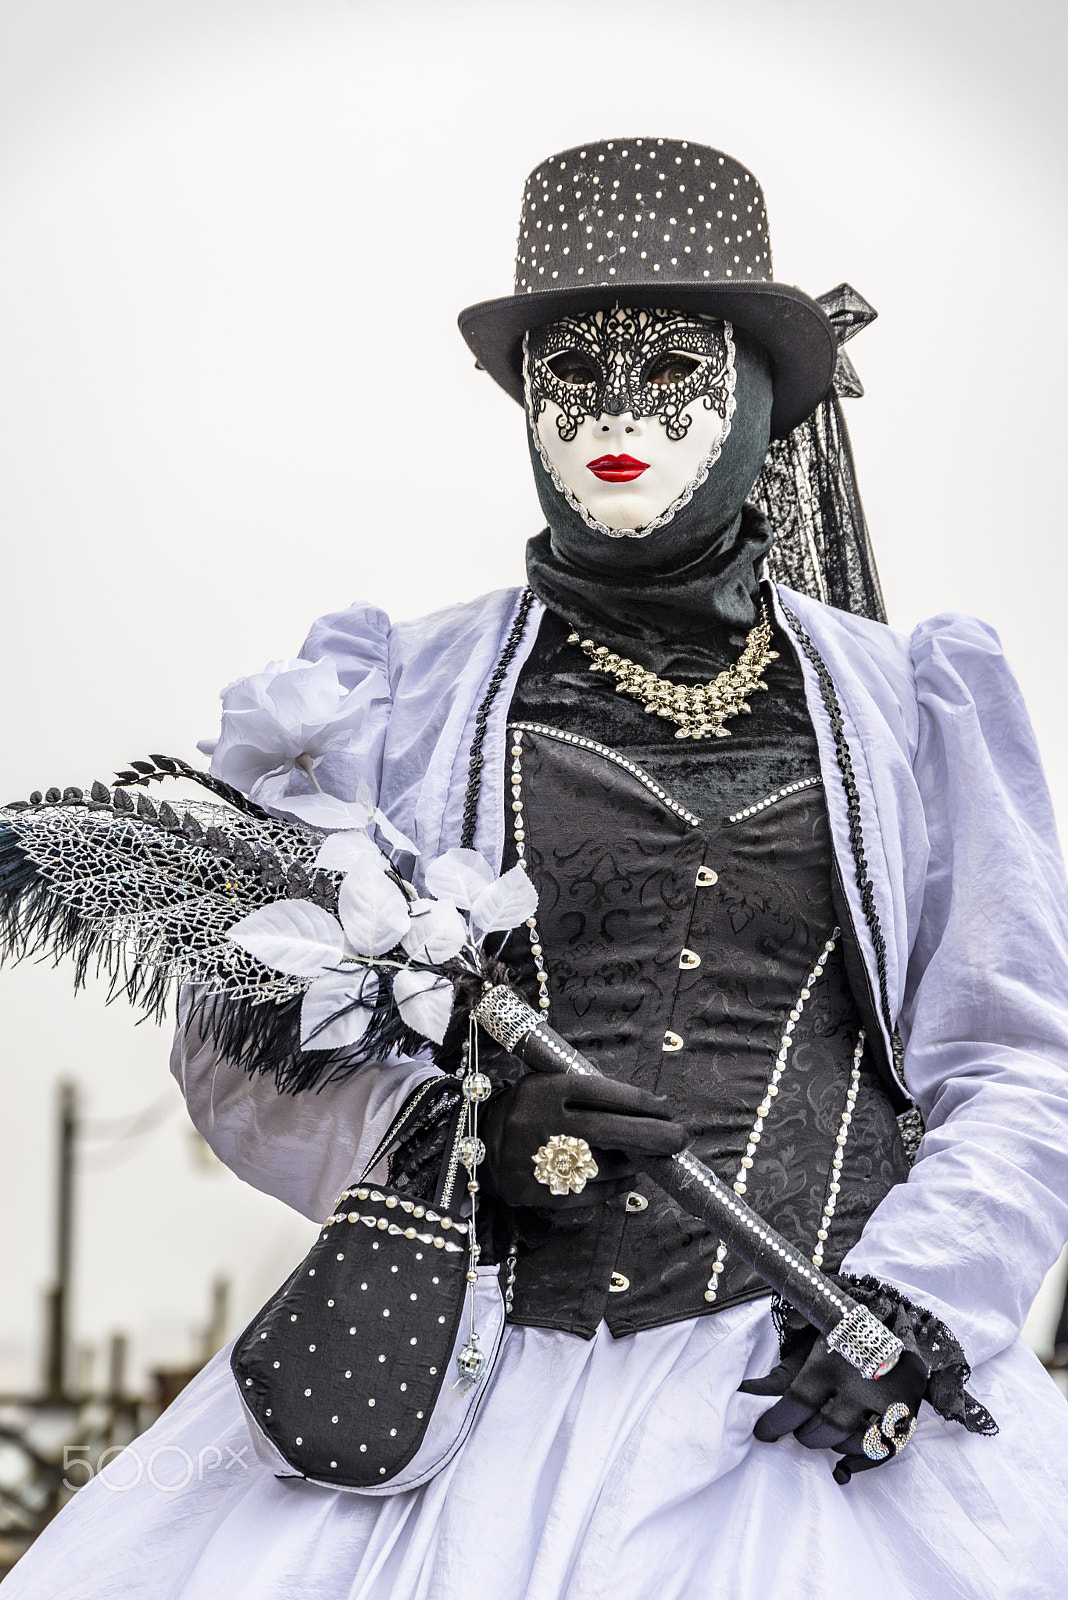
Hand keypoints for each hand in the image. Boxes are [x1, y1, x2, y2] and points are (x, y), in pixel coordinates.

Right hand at [479, 1071, 687, 1208]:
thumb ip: (588, 1094)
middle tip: (681, 1138)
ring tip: (650, 1159)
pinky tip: (628, 1180)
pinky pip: (586, 1193)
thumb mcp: (548, 1086)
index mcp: (545, 1089)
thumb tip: (648, 1109)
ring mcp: (536, 1160)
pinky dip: (614, 1187)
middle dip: (654, 1135)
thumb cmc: (526, 1109)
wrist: (474, 1143)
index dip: (642, 1101)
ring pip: (602, 1166)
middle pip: (610, 1130)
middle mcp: (540, 1123)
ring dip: (634, 1163)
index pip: (604, 1092)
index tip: (666, 1107)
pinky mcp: (533, 1191)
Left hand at [738, 1327, 927, 1483]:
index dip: (776, 1422)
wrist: (887, 1318)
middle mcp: (862, 1380)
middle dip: (806, 1434)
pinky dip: (861, 1464)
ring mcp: (888, 1398)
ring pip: (855, 1441)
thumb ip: (776, 1378)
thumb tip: (741, 1395)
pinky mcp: (908, 1412)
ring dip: (833, 1445)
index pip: (797, 1402)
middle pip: (827, 1427)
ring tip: (822, 1435)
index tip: (763, 1432)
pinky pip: (884, 1451)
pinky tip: (842, 1467)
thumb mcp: (805, 1351)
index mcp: (831, 1360)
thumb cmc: (836, 1339)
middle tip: (798, 1429)